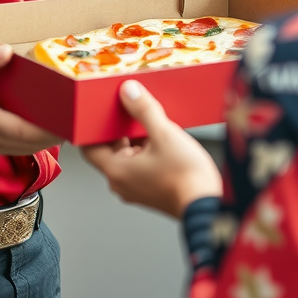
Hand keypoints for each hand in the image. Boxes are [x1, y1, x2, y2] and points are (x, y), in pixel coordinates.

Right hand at [0, 42, 62, 155]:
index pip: (25, 131)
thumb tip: (5, 53)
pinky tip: (51, 124)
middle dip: (57, 132)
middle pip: (33, 143)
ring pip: (29, 148)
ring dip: (50, 137)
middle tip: (80, 117)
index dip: (50, 128)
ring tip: (71, 120)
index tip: (71, 118)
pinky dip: (38, 139)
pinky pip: (21, 147)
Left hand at [81, 79, 221, 217]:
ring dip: (134, 141)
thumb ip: (144, 110)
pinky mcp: (151, 192)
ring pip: (127, 158)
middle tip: (127, 110)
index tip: (98, 114)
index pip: (89, 148)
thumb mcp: (164, 133)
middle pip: (110, 151)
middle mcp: (122, 184)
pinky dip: (145, 152)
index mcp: (116, 171)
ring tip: (148, 123)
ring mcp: (137, 190)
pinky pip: (140, 167)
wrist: (208, 206)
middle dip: (118, 131)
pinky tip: (161, 140)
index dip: (91, 129)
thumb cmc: (186, 177)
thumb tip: (129, 91)